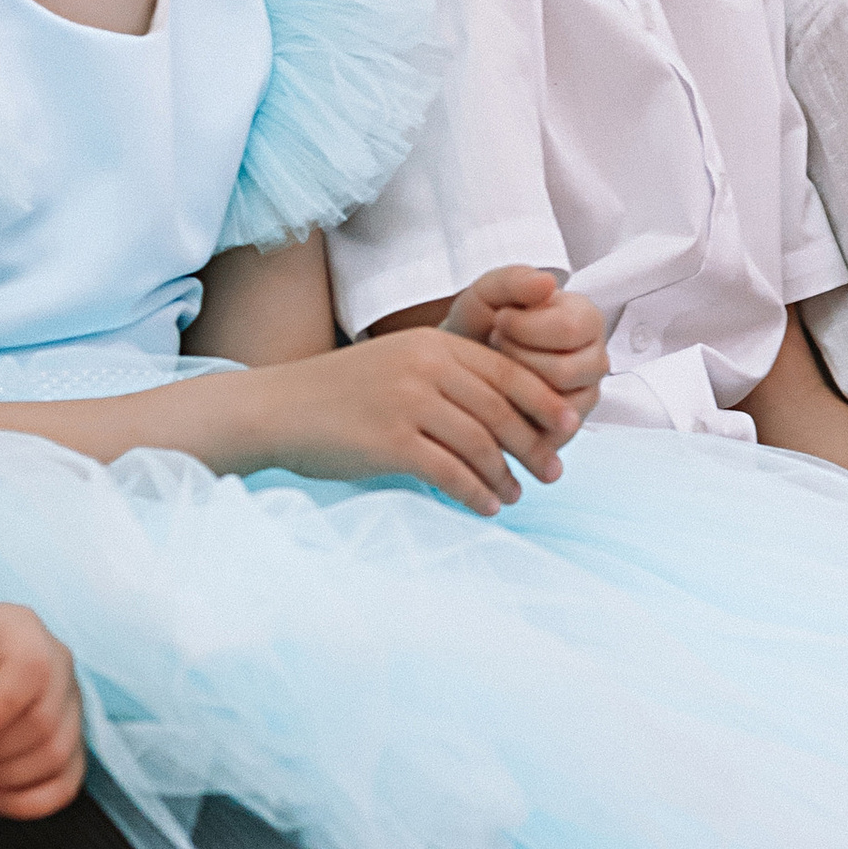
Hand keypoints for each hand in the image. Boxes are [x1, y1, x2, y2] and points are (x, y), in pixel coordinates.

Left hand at [0, 602, 86, 817]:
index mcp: (21, 628)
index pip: (31, 670)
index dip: (0, 710)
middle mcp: (58, 661)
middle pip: (45, 721)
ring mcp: (71, 704)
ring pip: (56, 755)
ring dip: (3, 777)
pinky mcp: (73, 741)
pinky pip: (67, 783)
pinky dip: (27, 802)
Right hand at [271, 327, 585, 513]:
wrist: (279, 408)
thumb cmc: (342, 394)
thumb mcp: (399, 364)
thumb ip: (447, 377)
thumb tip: (506, 414)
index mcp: (433, 343)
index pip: (507, 373)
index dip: (544, 403)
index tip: (568, 429)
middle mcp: (426, 367)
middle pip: (502, 412)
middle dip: (535, 445)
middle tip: (554, 471)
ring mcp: (408, 404)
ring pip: (480, 446)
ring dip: (506, 476)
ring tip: (516, 495)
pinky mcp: (392, 443)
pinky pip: (451, 474)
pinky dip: (476, 494)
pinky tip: (487, 505)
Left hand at [443, 264, 608, 416]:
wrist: (460, 362)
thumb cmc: (480, 324)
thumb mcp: (487, 292)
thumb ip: (515, 280)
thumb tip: (549, 282)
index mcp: (586, 319)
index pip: (568, 329)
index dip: (523, 327)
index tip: (499, 320)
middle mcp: (594, 359)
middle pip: (564, 371)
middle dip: (516, 359)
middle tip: (496, 346)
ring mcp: (585, 395)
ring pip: (557, 404)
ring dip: (515, 387)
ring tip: (498, 367)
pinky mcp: (568, 427)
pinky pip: (549, 432)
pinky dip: (518, 415)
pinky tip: (501, 394)